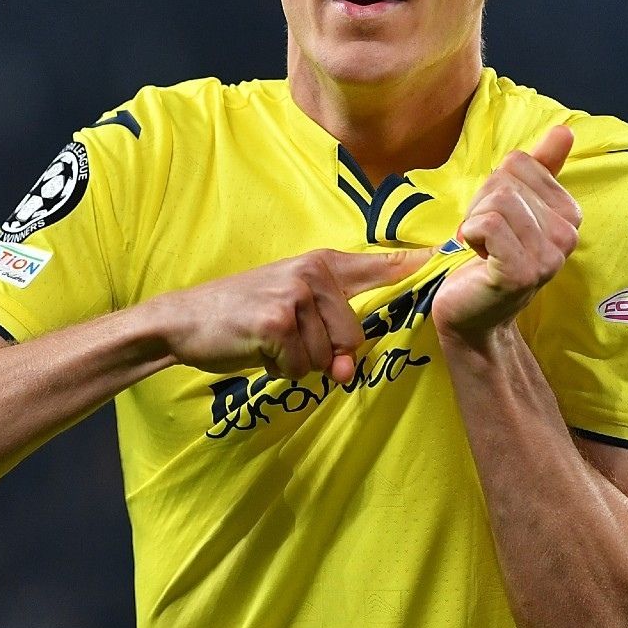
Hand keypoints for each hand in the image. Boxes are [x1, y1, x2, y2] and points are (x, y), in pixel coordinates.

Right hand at [145, 248, 430, 382]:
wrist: (183, 319)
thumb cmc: (240, 316)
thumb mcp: (288, 308)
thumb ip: (330, 334)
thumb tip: (348, 371)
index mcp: (321, 265)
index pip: (376, 264)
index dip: (412, 265)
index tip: (444, 256)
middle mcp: (313, 273)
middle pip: (354, 336)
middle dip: (324, 354)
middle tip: (285, 342)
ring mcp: (296, 295)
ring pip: (325, 357)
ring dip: (296, 363)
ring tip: (267, 342)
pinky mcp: (277, 321)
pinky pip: (299, 365)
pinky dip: (278, 369)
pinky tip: (257, 350)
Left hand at [431, 125, 581, 340]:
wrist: (472, 317)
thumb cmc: (489, 259)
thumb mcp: (515, 209)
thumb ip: (541, 170)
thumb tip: (565, 131)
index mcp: (569, 215)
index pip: (520, 163)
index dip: (494, 187)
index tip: (495, 222)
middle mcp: (568, 236)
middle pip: (507, 180)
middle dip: (481, 205)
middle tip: (484, 239)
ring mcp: (548, 256)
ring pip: (498, 200)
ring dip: (473, 222)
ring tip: (480, 249)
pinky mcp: (522, 272)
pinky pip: (488, 224)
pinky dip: (470, 235)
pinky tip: (476, 259)